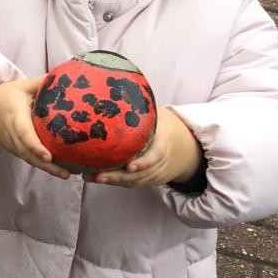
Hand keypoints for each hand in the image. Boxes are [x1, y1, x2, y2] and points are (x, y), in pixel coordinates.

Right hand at [0, 76, 69, 178]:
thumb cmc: (7, 95)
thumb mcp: (24, 86)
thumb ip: (44, 83)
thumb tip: (68, 78)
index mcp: (15, 114)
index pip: (24, 133)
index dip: (35, 146)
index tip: (48, 156)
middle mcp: (10, 132)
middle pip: (27, 152)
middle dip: (46, 164)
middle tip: (66, 173)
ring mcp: (10, 143)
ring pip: (27, 158)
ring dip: (45, 168)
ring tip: (66, 174)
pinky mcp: (12, 149)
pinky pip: (26, 158)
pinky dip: (40, 166)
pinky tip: (56, 170)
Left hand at [86, 107, 202, 188]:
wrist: (187, 150)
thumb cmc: (168, 128)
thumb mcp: (161, 116)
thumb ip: (145, 111)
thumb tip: (120, 93)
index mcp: (164, 144)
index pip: (155, 156)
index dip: (143, 163)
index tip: (130, 167)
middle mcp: (160, 163)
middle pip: (139, 174)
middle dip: (118, 177)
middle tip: (98, 176)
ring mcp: (154, 174)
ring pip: (133, 182)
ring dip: (112, 181)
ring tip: (89, 177)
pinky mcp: (148, 180)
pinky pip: (132, 184)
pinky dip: (115, 183)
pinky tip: (96, 178)